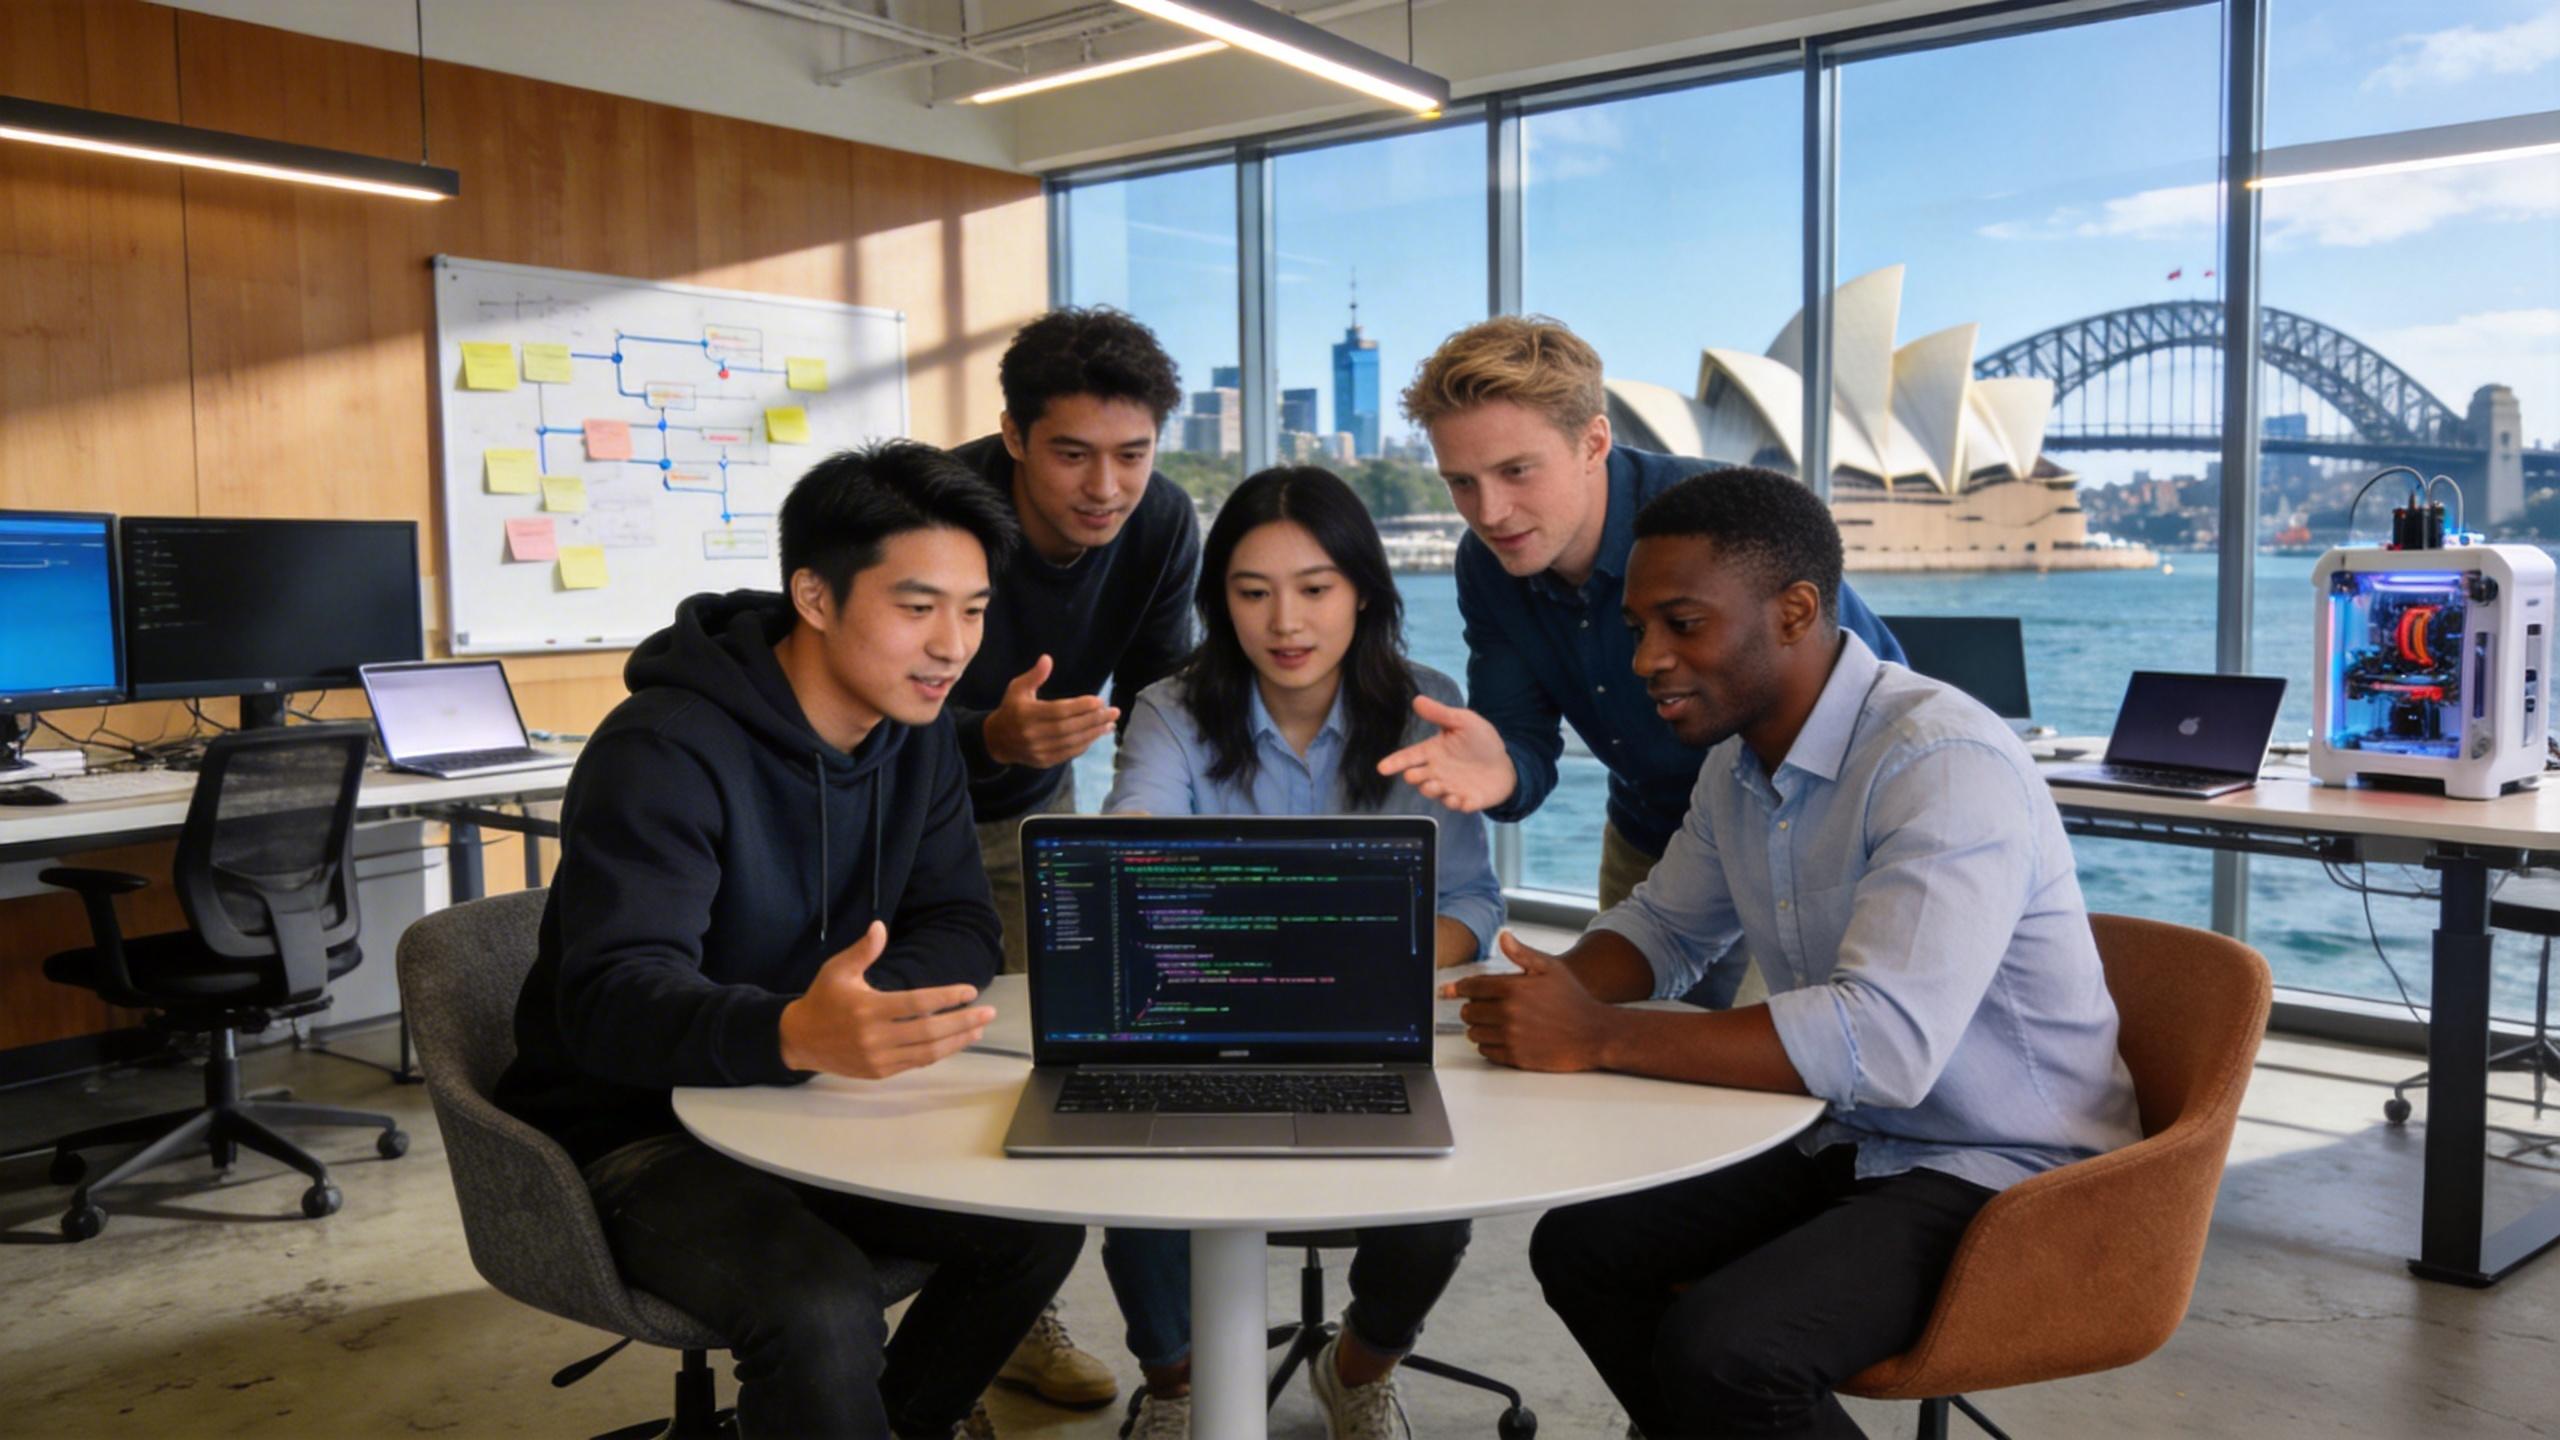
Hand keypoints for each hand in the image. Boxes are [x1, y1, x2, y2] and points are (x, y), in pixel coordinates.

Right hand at [777, 922, 994, 1078]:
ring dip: (957, 1040)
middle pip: (929, 1031)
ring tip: (979, 1028)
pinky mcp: (879, 1072)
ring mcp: (878, 1058)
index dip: (947, 997)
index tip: (970, 991)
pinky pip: (916, 1063)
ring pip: (927, 1051)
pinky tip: (955, 1042)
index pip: (917, 1004)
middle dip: (963, 1021)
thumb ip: (862, 950)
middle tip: (988, 1012)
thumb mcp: (838, 970)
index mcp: (868, 1009)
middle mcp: (875, 1036)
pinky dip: (939, 1053)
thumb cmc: (823, 999)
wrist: (799, 1039)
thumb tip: (880, 927)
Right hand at [982, 655, 1118, 768]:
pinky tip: (1096, 735)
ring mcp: (1039, 750)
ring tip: (1110, 724)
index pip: (1059, 711)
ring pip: (1072, 742)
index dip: (1081, 707)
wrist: (997, 740)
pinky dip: (1085, 744)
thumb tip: (1047, 659)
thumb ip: (1034, 676)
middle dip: (1094, 720)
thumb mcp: (1017, 688)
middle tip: (1113, 712)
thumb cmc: (1011, 709)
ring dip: (1094, 733)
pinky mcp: (1044, 761)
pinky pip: (1069, 753)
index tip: (1099, 701)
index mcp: (1026, 714)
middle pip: (1069, 727)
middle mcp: (1032, 734)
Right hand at [1375, 694, 1518, 812]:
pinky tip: (1462, 798)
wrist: (1506, 763)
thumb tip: (1417, 699)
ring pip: (1432, 792)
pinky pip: (1457, 805)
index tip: (1382, 768)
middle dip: (1414, 777)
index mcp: (1434, 752)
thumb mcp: (1463, 721)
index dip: (1395, 762)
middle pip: (1417, 777)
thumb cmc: (1481, 741)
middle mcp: (1437, 772)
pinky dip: (1457, 804)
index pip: (1409, 756)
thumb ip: (1440, 714)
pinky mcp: (1465, 800)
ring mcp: (1450, 788)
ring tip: (1439, 785)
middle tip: (1415, 775)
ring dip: (1432, 790)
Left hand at [1449, 931, 1613, 1071]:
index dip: (1459, 988)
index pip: (1471, 987)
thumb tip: (1503, 936)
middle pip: (1468, 1011)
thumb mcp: (1551, 968)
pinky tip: (1501, 1037)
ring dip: (1479, 1027)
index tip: (1451, 990)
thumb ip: (1522, 953)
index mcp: (1513, 988)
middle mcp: (1509, 1013)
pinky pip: (1486, 1052)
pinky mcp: (1516, 1057)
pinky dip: (1488, 1045)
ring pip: (1474, 1033)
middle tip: (1485, 1006)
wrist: (1594, 1033)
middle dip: (1472, 1007)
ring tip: (1494, 1022)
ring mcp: (1511, 1037)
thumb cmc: (1573, 999)